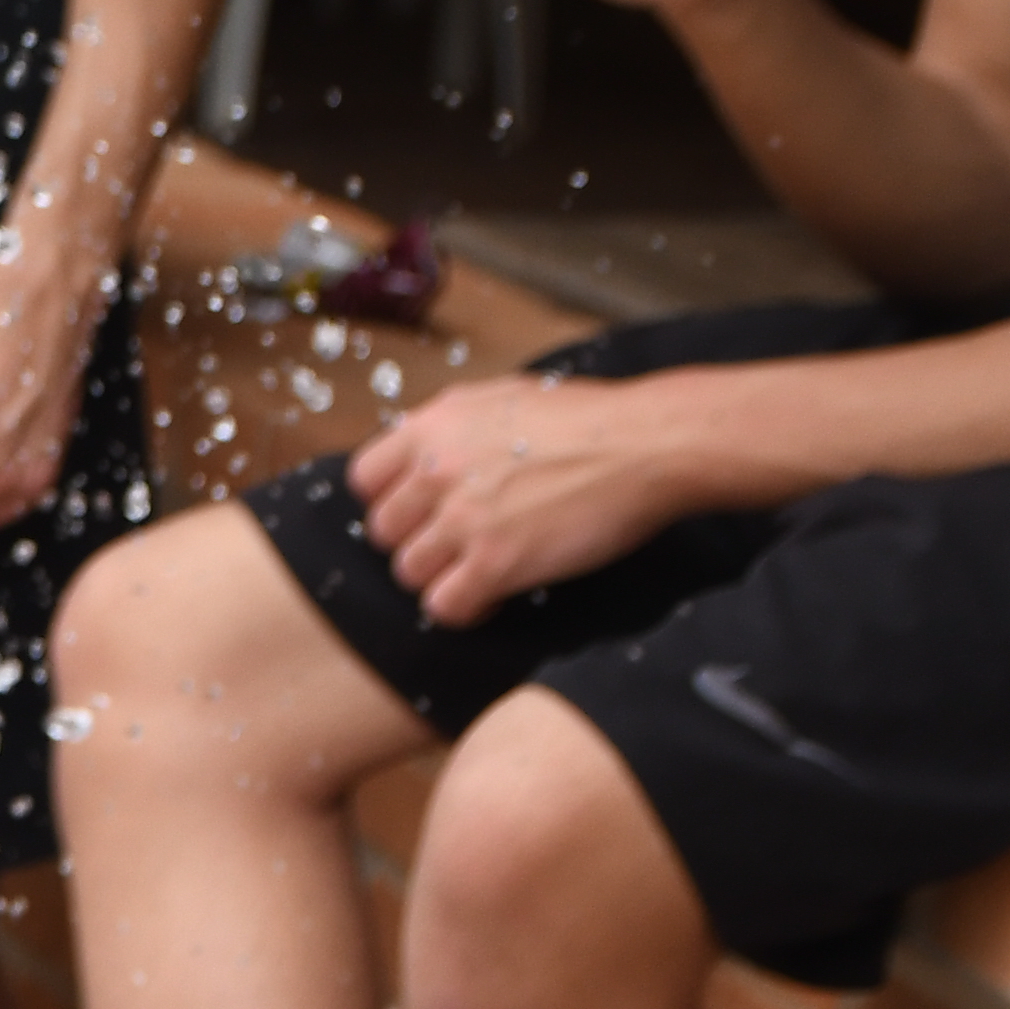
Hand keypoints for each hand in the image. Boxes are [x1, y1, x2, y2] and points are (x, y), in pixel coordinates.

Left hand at [347, 369, 732, 625]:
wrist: (645, 444)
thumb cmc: (588, 419)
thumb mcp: (500, 399)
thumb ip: (451, 427)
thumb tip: (422, 452)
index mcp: (430, 427)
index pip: (364, 480)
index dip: (391, 501)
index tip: (421, 511)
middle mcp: (435, 471)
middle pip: (384, 532)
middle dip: (417, 542)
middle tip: (458, 545)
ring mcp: (463, 518)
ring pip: (410, 573)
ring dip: (442, 577)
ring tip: (480, 570)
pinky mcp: (496, 562)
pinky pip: (445, 606)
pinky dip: (466, 608)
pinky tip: (496, 594)